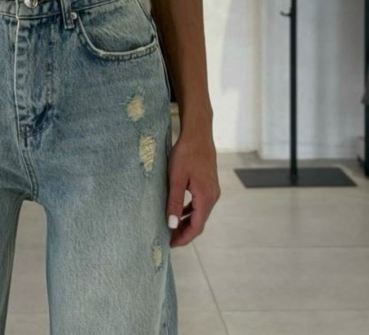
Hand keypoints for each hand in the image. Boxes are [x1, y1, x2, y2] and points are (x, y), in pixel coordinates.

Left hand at [166, 128, 220, 247]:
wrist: (198, 133)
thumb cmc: (186, 153)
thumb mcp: (176, 178)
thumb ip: (174, 202)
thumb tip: (172, 225)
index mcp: (206, 197)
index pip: (196, 227)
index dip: (183, 238)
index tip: (169, 244)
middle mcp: (213, 196)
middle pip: (199, 222)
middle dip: (184, 232)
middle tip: (167, 238)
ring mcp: (213, 190)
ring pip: (199, 213)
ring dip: (186, 222)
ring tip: (170, 227)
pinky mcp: (209, 184)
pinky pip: (200, 204)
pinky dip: (190, 211)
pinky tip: (178, 212)